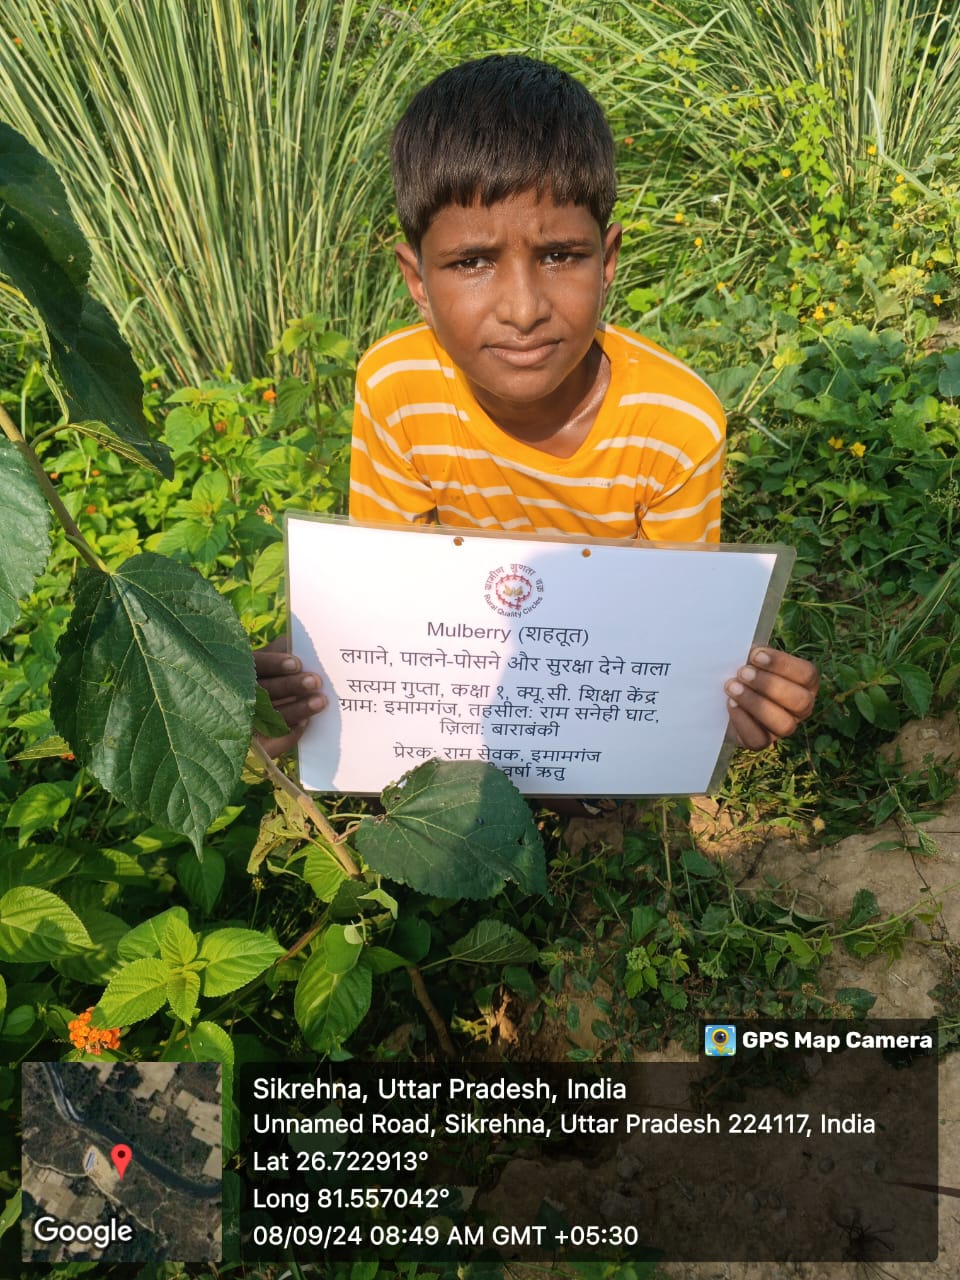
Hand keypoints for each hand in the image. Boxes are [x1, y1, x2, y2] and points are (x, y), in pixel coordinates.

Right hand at [254, 636, 326, 756]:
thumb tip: (298, 645)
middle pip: (264, 690)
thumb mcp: (274, 656)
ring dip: (297, 709)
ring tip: (320, 702)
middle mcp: (240, 694)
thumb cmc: (274, 673)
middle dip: (291, 686)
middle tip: (315, 681)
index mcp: (242, 669)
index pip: (256, 664)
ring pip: (270, 716)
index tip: (297, 664)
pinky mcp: (256, 742)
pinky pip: (271, 742)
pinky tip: (305, 724)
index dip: (274, 663)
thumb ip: (283, 649)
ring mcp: (246, 719)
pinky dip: (289, 733)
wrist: (261, 710)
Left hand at [724, 646, 818, 749]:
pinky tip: (730, 704)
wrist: (729, 695)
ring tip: (733, 687)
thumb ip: (755, 654)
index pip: (807, 674)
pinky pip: (759, 740)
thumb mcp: (753, 659)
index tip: (755, 655)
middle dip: (769, 685)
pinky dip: (742, 721)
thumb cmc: (747, 671)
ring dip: (756, 704)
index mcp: (806, 683)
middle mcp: (802, 707)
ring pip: (784, 724)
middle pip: (800, 701)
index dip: (782, 664)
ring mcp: (784, 726)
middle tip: (742, 672)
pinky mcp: (763, 741)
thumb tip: (745, 647)